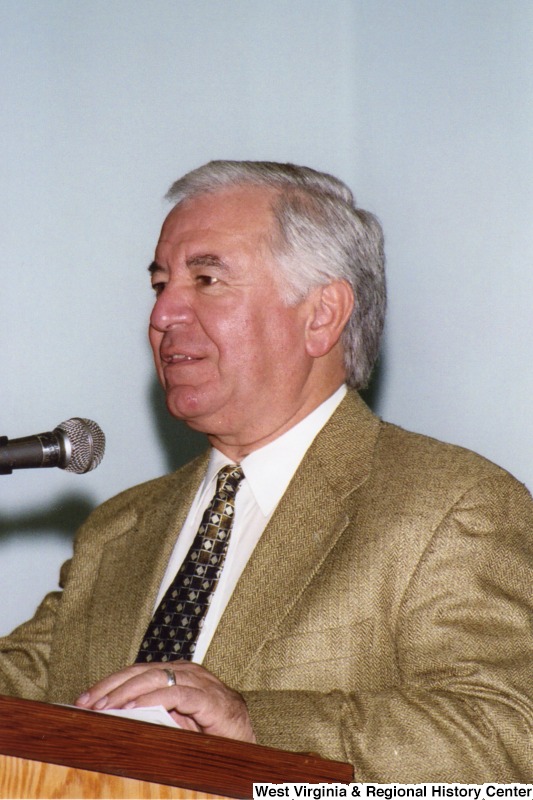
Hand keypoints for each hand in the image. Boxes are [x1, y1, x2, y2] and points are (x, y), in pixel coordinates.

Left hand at [75, 661, 255, 742]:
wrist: (246, 742)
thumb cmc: (208, 731)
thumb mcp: (173, 722)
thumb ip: (150, 713)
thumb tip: (113, 714)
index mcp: (177, 673)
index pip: (137, 671)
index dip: (110, 683)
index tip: (85, 698)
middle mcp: (188, 672)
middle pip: (142, 671)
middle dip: (112, 686)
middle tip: (88, 702)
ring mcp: (200, 683)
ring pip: (157, 678)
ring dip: (127, 692)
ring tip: (106, 705)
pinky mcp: (210, 699)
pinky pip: (178, 694)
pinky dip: (154, 699)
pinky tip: (135, 707)